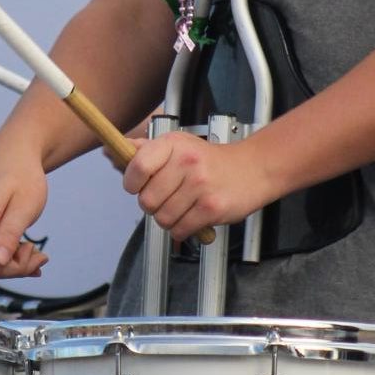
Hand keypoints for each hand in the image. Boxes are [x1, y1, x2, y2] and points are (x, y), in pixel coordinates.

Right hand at [0, 143, 50, 281]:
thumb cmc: (22, 176)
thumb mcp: (25, 206)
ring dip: (11, 262)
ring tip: (35, 251)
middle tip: (39, 255)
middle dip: (9, 267)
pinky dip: (6, 254)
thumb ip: (9, 234)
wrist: (13, 153)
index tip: (20, 259)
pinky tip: (25, 251)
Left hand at [122, 130, 274, 242]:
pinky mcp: (211, 207)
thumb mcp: (181, 145)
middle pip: (147, 200)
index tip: (137, 186)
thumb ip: (149, 149)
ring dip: (169, 219)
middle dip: (153, 205)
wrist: (254, 169)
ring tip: (182, 208)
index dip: (132, 183)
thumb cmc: (213, 160)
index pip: (137, 166)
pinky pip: (180, 229)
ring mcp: (200, 185)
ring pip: (162, 218)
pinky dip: (183, 229)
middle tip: (167, 199)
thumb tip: (120, 149)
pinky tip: (193, 217)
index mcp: (174, 145)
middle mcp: (186, 162)